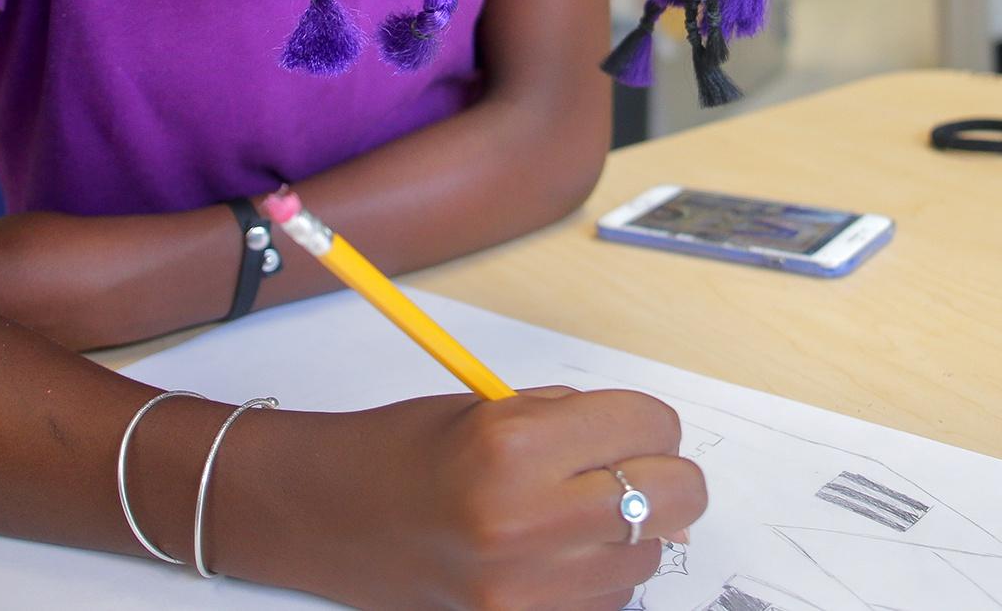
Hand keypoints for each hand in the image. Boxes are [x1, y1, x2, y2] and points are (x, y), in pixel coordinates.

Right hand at [245, 387, 704, 609]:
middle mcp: (524, 521)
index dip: (647, 423)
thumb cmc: (404, 453)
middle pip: (674, 495)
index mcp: (513, 445)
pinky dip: (597, 576)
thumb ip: (575, 423)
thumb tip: (654, 448)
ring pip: (646, 555)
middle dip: (661, 474)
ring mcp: (523, 588)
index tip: (631, 427)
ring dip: (625, 531)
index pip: (648, 426)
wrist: (328, 518)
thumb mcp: (493, 409)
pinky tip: (551, 554)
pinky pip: (610, 601)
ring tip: (568, 514)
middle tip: (625, 467)